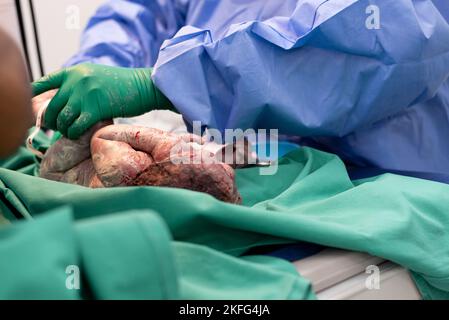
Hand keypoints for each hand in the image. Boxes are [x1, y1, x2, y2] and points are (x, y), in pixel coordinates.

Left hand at [32, 63, 173, 139]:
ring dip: (64, 129)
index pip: (45, 82)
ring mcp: (86, 94)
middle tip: (57, 128)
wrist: (144, 86)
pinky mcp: (96, 109)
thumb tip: (62, 101)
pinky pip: (76, 126)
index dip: (33, 94)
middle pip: (52, 106)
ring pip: (63, 118)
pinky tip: (78, 135)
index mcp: (75, 72)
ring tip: (70, 132)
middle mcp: (77, 81)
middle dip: (51, 121)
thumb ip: (78, 84)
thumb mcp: (95, 76)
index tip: (30, 106)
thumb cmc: (123, 85)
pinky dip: (74, 133)